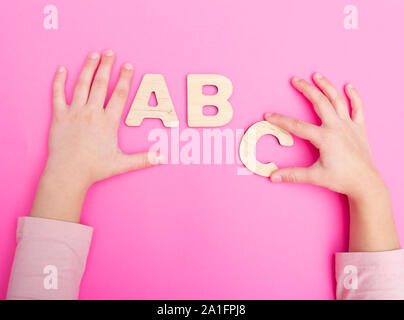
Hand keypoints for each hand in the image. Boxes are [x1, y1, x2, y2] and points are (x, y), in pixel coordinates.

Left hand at [46, 50, 163, 187]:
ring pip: (81, 85)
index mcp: (108, 122)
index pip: (119, 95)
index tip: (128, 66)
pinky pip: (57, 95)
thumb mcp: (122, 164)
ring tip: (93, 55)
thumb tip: (163, 158)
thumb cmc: (95, 169)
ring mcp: (74, 113)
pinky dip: (58, 81)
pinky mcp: (59, 117)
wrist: (68, 174)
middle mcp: (91, 113)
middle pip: (101, 84)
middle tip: (110, 52)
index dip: (124, 79)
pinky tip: (61, 69)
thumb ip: (143, 159)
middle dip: (107, 66)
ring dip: (88, 68)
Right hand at [265, 73, 385, 199]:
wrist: (365, 182)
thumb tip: (274, 177)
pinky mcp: (359, 128)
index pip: (297, 126)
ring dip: (327, 86)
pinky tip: (349, 86)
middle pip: (319, 102)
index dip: (281, 120)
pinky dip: (354, 96)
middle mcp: (337, 127)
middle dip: (306, 89)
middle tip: (295, 80)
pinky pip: (358, 108)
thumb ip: (293, 175)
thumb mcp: (315, 177)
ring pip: (337, 100)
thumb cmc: (341, 179)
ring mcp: (349, 126)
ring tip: (317, 75)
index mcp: (325, 138)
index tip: (268, 115)